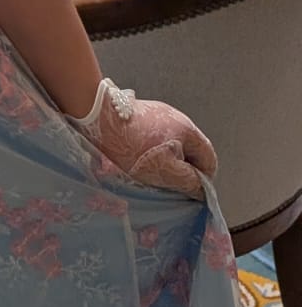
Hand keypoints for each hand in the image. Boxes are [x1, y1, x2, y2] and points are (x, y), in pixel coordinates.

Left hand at [69, 79, 215, 196]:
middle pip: (190, 152)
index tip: (189, 192)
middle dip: (182, 170)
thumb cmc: (133, 147)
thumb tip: (202, 189)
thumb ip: (189, 181)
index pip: (209, 159)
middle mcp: (177, 117)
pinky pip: (153, 138)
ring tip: (149, 173)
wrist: (97, 116)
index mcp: (188, 129)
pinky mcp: (140, 114)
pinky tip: (136, 157)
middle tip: (168, 185)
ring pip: (170, 145)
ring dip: (165, 161)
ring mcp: (158, 113)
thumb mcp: (166, 171)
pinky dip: (150, 150)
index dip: (203, 179)